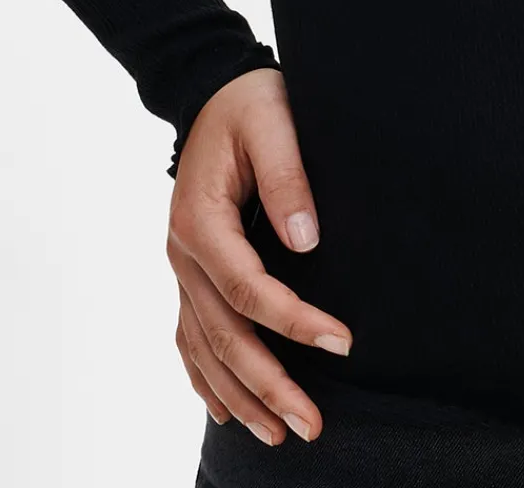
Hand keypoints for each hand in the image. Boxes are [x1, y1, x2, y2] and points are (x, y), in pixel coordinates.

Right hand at [167, 65, 352, 445]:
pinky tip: (225, 409)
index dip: (294, 321)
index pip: (248, 288)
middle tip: (311, 424)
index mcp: (200, 219)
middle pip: (223, 334)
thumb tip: (308, 242)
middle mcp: (182, 253)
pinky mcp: (190, 272)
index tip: (342, 343)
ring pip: (203, 348)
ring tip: (281, 433)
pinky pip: (188, 337)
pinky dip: (204, 378)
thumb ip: (288, 178)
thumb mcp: (273, 121)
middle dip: (268, 384)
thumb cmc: (250, 104)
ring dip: (240, 396)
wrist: (213, 91)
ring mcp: (181, 267)